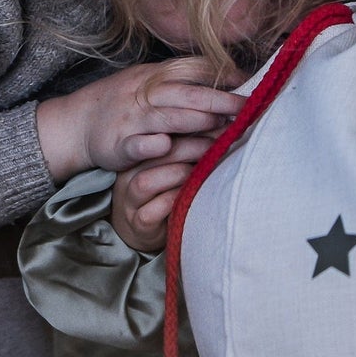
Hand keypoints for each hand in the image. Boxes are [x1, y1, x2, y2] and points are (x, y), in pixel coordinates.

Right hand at [36, 57, 244, 182]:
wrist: (77, 122)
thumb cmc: (124, 103)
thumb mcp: (150, 83)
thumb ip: (184, 81)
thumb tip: (228, 78)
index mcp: (155, 77)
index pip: (190, 70)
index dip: (219, 76)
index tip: (247, 84)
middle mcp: (145, 95)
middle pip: (186, 94)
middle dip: (219, 101)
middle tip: (248, 109)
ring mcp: (131, 119)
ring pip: (166, 118)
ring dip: (194, 122)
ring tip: (221, 128)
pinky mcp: (118, 144)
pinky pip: (135, 143)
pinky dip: (150, 144)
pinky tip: (165, 146)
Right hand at [111, 135, 215, 253]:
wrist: (143, 230)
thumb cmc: (166, 194)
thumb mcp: (175, 168)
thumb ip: (191, 150)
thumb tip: (226, 128)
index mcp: (139, 155)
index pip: (159, 134)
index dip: (187, 127)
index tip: (215, 125)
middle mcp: (130, 175)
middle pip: (153, 155)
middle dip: (189, 147)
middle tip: (215, 146)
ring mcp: (130, 200)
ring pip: (146, 182)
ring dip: (178, 175)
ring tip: (200, 172)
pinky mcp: (136, 223)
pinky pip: (149, 212)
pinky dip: (170, 203)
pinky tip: (187, 198)